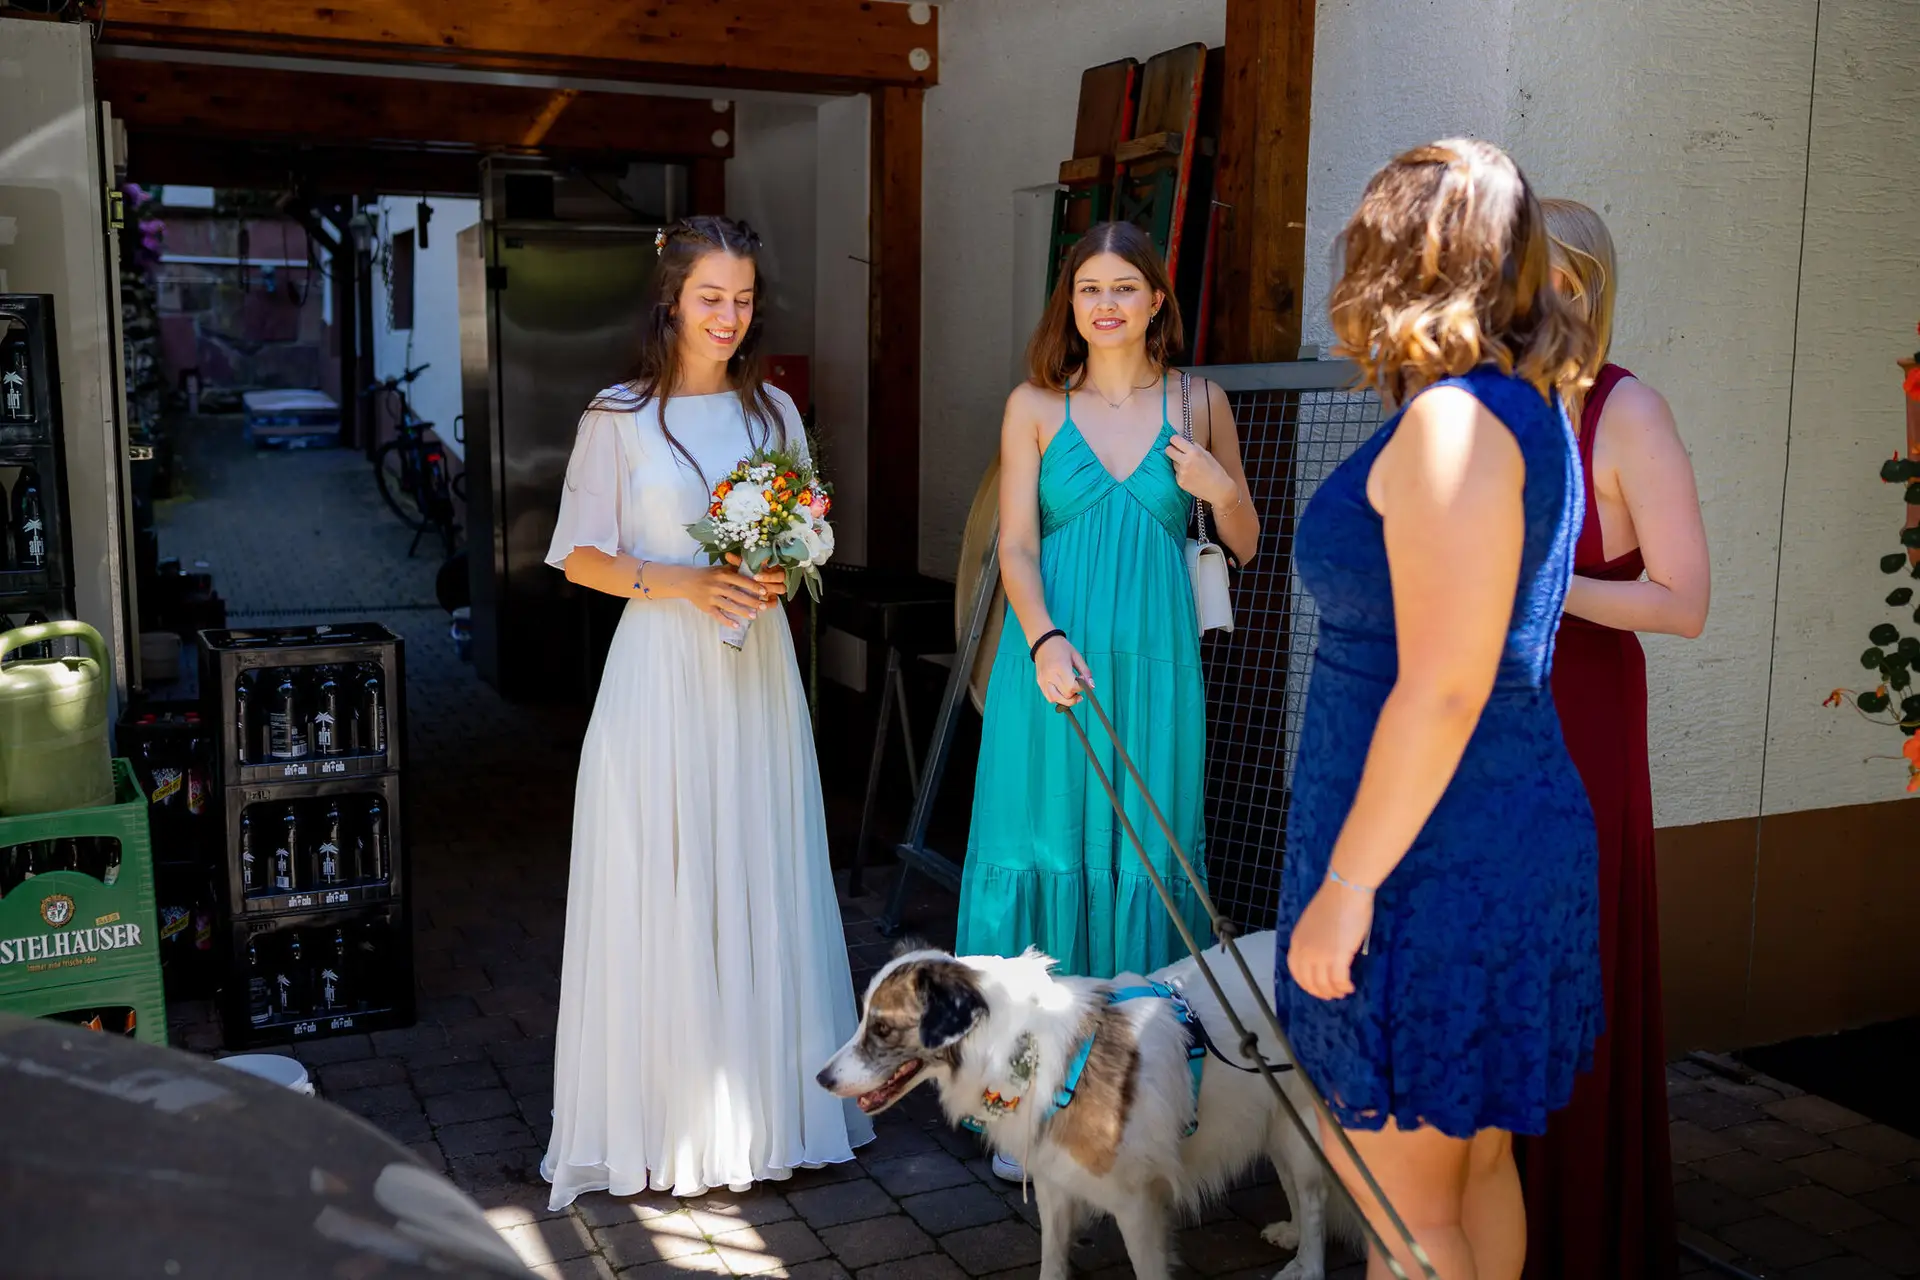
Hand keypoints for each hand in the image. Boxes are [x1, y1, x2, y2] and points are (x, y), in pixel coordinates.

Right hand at [672, 561, 775, 626]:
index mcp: (722, 575)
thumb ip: (734, 569)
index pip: (741, 581)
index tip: (764, 592)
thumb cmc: (707, 574)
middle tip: (763, 606)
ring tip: (754, 616)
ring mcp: (711, 597)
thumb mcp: (720, 568)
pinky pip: (718, 615)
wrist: (686, 581)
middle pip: (737, 595)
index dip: (753, 586)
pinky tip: (737, 625)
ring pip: (729, 606)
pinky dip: (727, 621)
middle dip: (751, 601)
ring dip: (742, 611)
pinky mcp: (706, 607)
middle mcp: (717, 586)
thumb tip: (752, 568)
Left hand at [725, 552, 789, 597]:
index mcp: (771, 565)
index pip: (775, 566)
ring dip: (771, 590)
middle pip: (781, 578)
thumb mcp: (743, 566)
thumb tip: (728, 555)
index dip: (767, 572)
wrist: (747, 582)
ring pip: (781, 588)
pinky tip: (762, 604)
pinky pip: (776, 601)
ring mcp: (776, 587)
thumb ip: (738, 561)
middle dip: (769, 581)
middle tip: (757, 585)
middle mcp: (777, 575)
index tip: (755, 576)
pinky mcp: (773, 597)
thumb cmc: (747, 572)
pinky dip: (770, 603)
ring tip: (760, 594)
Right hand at [1033, 634, 1091, 706]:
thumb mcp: (1077, 657)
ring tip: (1072, 694)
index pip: (1072, 687)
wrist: (1043, 642)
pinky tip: (1063, 693)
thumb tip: (1092, 686)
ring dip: (1066, 700)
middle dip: (1075, 694)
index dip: (1081, 688)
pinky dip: (1058, 698)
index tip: (1083, 682)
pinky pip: (1049, 697)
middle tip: (1079, 687)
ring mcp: (1043, 681)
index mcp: (1060, 667)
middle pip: (1065, 695)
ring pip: (1055, 699)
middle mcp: (1050, 676)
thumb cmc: (1062, 648)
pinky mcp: (1039, 683)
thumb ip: (1085, 672)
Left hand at [1165, 434, 1237, 507]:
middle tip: (1178, 452)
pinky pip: (1176, 473)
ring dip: (1178, 463)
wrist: (1218, 490)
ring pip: (1172, 463)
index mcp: (1194, 452)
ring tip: (1190, 467)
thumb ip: (1196, 447)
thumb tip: (1186, 443)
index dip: (1175, 440)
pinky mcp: (1179, 482)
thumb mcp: (1208, 454)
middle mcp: (1185, 461)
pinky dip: (1181, 473)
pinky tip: (1190, 476)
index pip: (1175, 440)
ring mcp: (1181, 473)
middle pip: (1168, 450)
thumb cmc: (1216, 471)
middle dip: (1172, 450)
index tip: (1176, 442)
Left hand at [1286, 878, 1373, 1000]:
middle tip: (1332, 995)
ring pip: (1324, 984)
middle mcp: (1305, 951)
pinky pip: (1339, 981)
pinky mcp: (1337, 957)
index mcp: (1297, 941)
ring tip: (1343, 992)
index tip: (1315, 988)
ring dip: (1334, 991)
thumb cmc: (1334, 902)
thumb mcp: (1314, 923)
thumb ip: (1314, 940)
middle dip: (1320, 992)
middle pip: (1309, 981)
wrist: (1345, 891)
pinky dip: (1344, 987)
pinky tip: (1350, 986)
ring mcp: (1320, 955)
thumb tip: (1323, 953)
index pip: (1296, 971)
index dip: (1306, 983)